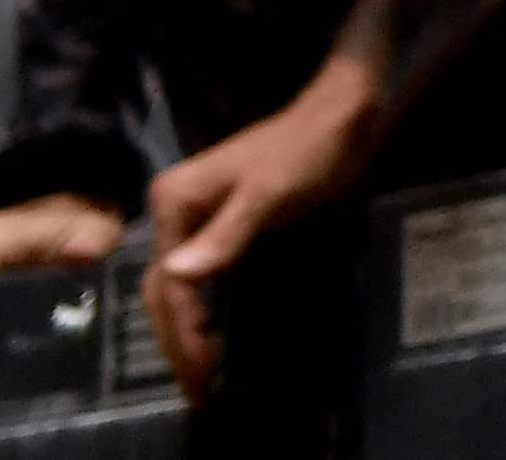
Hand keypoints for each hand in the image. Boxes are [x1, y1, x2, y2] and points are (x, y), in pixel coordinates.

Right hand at [145, 78, 380, 405]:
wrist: (340, 116)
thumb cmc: (308, 150)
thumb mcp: (269, 194)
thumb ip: (226, 235)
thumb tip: (177, 275)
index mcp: (173, 201)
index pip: (170, 281)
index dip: (183, 331)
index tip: (200, 373)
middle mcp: (173, 210)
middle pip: (166, 289)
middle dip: (179, 340)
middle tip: (197, 390)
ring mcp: (193, 219)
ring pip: (180, 289)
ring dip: (187, 332)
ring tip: (201, 378)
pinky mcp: (218, 227)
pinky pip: (201, 279)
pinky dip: (203, 312)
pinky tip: (211, 341)